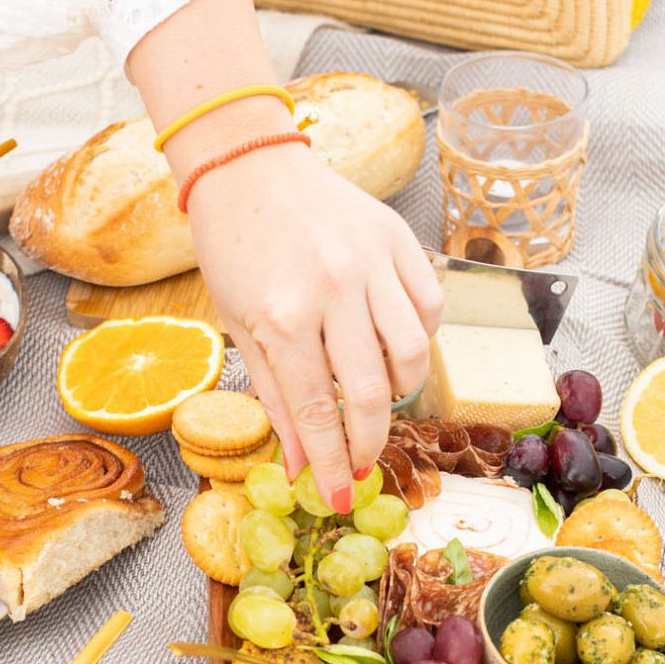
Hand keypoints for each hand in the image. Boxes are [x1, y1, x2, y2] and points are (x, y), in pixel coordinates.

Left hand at [188, 142, 441, 507]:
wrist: (249, 167)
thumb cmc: (234, 248)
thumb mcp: (239, 326)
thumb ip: (275, 395)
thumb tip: (301, 464)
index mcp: (283, 315)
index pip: (318, 409)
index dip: (332, 461)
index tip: (340, 496)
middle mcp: (335, 288)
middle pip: (374, 389)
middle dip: (371, 439)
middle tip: (364, 461)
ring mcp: (373, 261)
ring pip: (416, 350)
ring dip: (401, 389)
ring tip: (376, 397)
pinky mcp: (399, 240)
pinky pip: (430, 305)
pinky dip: (419, 338)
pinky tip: (392, 346)